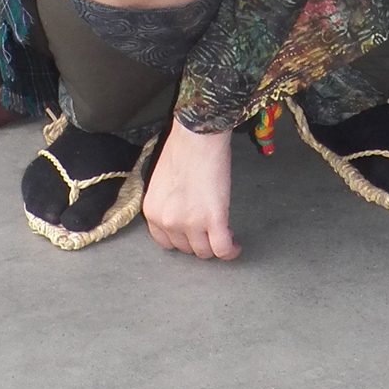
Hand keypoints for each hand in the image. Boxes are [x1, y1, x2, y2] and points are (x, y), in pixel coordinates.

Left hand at [143, 119, 238, 259]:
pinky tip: (235, 246)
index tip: (192, 235)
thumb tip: (181, 212)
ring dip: (215, 246)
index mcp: (153, 211)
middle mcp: (168, 222)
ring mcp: (190, 223)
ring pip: (204, 252)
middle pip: (186, 248)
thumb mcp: (162, 182)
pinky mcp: (214, 219)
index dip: (182, 240)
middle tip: (210, 231)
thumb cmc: (182, 149)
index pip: (166, 242)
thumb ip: (167, 203)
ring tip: (225, 235)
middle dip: (199, 241)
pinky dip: (230, 251)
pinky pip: (222, 248)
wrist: (198, 135)